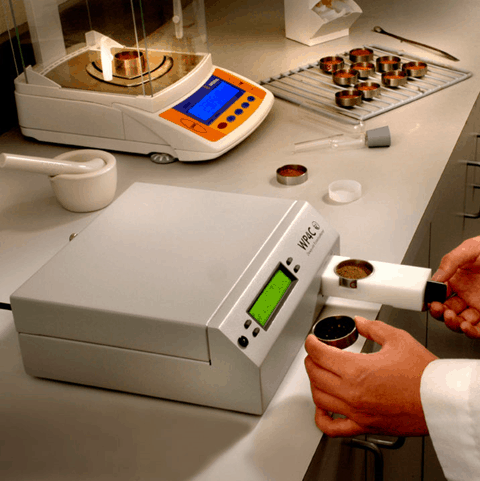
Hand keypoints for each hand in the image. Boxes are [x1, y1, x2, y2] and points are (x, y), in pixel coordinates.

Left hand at [304, 316, 437, 437]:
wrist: (441, 401)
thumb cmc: (423, 374)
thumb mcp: (397, 339)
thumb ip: (373, 327)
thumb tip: (360, 323)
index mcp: (357, 370)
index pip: (319, 354)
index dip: (311, 343)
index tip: (312, 340)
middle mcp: (352, 393)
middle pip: (315, 375)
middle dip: (311, 360)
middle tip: (315, 353)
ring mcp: (356, 412)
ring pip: (319, 399)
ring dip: (314, 383)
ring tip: (319, 374)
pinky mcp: (364, 426)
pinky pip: (333, 428)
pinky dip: (321, 418)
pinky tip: (322, 409)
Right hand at [430, 236, 479, 337]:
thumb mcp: (470, 249)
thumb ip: (450, 261)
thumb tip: (436, 277)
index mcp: (457, 280)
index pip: (439, 294)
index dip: (432, 299)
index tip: (430, 300)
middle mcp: (466, 294)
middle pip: (446, 310)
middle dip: (439, 313)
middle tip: (438, 309)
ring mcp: (478, 305)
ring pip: (460, 322)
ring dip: (452, 323)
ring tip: (451, 317)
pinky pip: (479, 328)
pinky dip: (471, 331)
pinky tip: (466, 326)